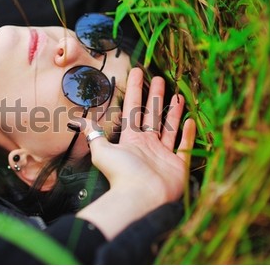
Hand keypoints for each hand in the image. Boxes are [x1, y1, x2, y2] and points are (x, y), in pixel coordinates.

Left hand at [75, 67, 195, 239]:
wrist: (141, 197)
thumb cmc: (121, 173)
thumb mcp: (101, 151)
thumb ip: (93, 134)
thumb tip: (78, 121)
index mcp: (131, 139)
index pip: (133, 109)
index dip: (135, 90)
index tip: (138, 72)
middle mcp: (148, 144)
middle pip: (152, 115)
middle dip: (156, 97)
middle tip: (160, 78)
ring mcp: (163, 154)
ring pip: (169, 128)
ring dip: (173, 112)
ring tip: (178, 95)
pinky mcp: (178, 165)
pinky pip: (185, 146)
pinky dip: (188, 135)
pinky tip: (191, 120)